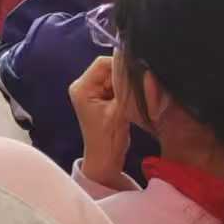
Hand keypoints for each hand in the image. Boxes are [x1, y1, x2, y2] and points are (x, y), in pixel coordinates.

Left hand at [69, 55, 132, 187]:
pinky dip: (126, 90)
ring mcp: (92, 92)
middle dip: (126, 75)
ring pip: (114, 77)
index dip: (122, 65)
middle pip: (109, 69)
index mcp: (82, 87)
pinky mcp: (101, 98)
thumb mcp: (121, 110)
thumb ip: (127, 88)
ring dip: (127, 84)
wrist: (106, 159)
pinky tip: (134, 99)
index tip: (139, 72)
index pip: (103, 63)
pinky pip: (116, 86)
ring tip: (138, 94)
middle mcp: (83, 86)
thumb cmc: (109, 139)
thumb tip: (136, 67)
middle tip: (142, 84)